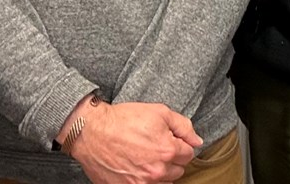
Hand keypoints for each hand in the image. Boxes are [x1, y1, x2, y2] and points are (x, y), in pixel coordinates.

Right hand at [63, 97, 204, 183]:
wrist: (92, 132)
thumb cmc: (123, 120)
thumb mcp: (159, 112)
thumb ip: (183, 126)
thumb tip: (197, 141)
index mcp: (168, 151)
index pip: (188, 154)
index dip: (179, 144)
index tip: (168, 139)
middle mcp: (157, 171)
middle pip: (178, 170)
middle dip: (171, 159)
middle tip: (156, 147)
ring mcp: (142, 183)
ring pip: (164, 182)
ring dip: (160, 172)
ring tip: (146, 157)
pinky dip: (146, 180)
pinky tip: (137, 167)